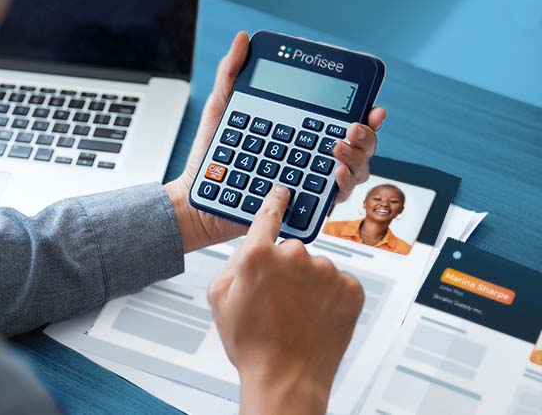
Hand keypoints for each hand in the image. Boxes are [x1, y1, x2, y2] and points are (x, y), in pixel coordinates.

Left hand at [164, 32, 386, 251]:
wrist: (198, 196)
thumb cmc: (210, 156)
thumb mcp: (222, 109)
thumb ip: (232, 74)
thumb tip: (242, 39)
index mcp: (300, 132)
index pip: (339, 120)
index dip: (363, 111)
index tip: (371, 104)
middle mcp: (311, 157)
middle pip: (359, 146)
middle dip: (367, 135)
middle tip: (355, 126)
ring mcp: (309, 182)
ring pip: (355, 172)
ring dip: (357, 158)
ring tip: (338, 146)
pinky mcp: (302, 207)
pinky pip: (332, 199)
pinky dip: (340, 186)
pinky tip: (332, 173)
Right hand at [208, 186, 363, 414]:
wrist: (287, 378)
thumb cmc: (252, 344)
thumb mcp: (220, 300)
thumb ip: (232, 265)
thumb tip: (248, 249)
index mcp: (258, 255)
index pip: (269, 214)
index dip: (276, 202)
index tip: (283, 192)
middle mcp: (294, 256)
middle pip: (290, 250)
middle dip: (285, 269)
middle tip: (277, 301)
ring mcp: (326, 272)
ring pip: (316, 268)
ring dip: (308, 285)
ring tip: (297, 315)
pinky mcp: (350, 289)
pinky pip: (339, 283)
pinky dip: (330, 297)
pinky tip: (315, 317)